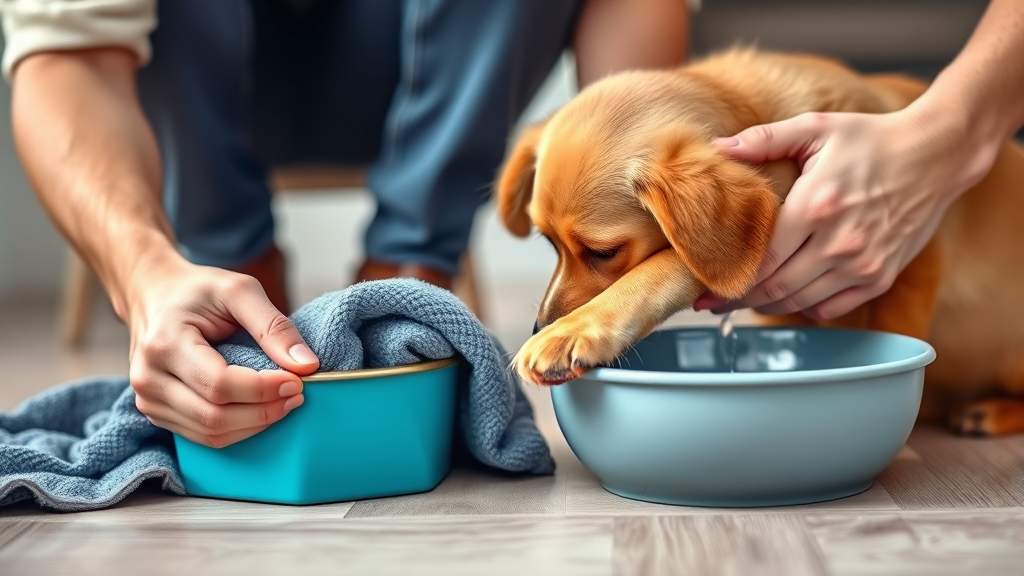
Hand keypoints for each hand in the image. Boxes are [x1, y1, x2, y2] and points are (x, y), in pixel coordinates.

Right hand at [124, 254, 319, 447]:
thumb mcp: (239, 291)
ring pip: (211, 434)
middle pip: (215, 416)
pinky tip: (259, 409)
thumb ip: (274, 326)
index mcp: (164, 343)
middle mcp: (148, 377)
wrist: (153, 295)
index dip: (264, 390)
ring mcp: (148, 400)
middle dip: (265, 411)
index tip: (298, 381)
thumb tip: (307, 365)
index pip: (219, 385)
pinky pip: (203, 436)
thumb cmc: (197, 290)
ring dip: (255, 424)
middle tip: (297, 394)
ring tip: (283, 400)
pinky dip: (239, 429)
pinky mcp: (156, 413)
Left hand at [693, 104, 998, 319]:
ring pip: (800, 302)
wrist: (938, 153)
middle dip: (738, 299)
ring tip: (744, 300)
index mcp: (815, 207)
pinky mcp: (881, 277)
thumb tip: (718, 146)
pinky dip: (805, 308)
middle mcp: (840, 242)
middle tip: (713, 302)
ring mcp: (863, 264)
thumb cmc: (872, 138)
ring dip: (767, 306)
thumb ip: (763, 139)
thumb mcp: (816, 128)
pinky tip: (788, 296)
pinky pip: (832, 308)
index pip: (762, 260)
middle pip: (775, 288)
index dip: (728, 280)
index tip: (704, 290)